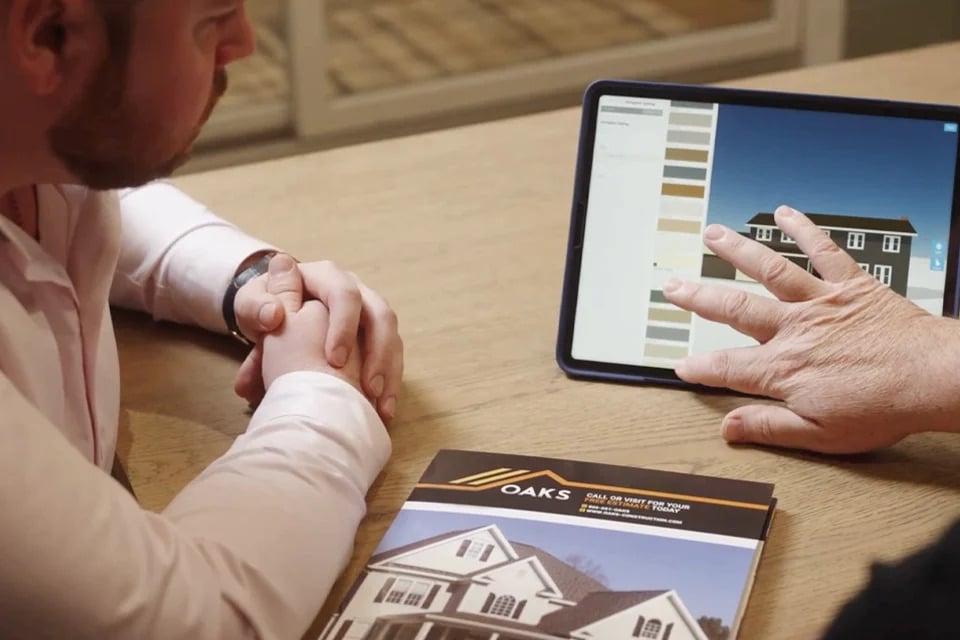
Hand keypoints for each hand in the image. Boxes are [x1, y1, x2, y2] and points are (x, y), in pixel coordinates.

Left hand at [233, 254, 402, 419]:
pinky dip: (390, 383)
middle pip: (380, 314)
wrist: (274, 320)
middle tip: (368, 387)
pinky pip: (394, 355)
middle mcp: (354, 289)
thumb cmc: (264, 311)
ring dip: (389, 371)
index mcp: (324, 276)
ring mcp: (368, 311)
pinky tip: (384, 408)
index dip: (345, 324)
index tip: (335, 360)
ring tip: (380, 404)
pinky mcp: (376, 335)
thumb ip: (255, 308)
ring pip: (392, 336)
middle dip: (377, 352)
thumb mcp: (252, 306)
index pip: (344, 293)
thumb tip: (273, 314)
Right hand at [663, 205, 958, 453]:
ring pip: (769, 271)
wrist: (935, 378)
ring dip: (737, 251)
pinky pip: (824, 252)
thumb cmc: (884, 407)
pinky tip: (786, 213)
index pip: (726, 368)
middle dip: (698, 297)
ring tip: (711, 235)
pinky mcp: (850, 286)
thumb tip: (729, 428)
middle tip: (672, 285)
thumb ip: (770, 427)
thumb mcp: (821, 435)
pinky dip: (805, 230)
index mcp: (784, 368)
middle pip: (734, 310)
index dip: (699, 368)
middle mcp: (794, 329)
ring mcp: (820, 303)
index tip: (680, 365)